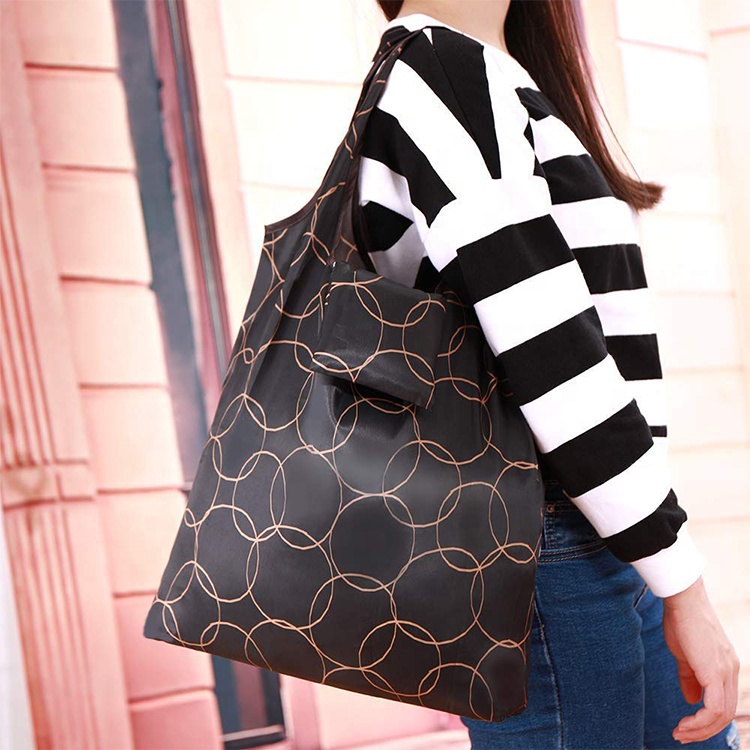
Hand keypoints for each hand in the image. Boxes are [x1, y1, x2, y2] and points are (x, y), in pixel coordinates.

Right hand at [662, 576, 739, 743]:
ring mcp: (725, 672)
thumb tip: (691, 700)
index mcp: (725, 666)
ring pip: (720, 716)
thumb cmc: (681, 621)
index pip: (722, 702)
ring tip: (679, 733)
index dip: (705, 719)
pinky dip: (699, 722)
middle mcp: (731, 671)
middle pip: (724, 714)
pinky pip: (713, 708)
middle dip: (702, 731)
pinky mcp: (714, 672)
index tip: (684, 726)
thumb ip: (689, 677)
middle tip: (681, 736)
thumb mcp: (684, 653)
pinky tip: (684, 724)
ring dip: (699, 730)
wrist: (683, 600)